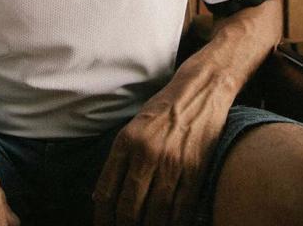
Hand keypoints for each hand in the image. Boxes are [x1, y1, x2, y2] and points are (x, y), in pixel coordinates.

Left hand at [92, 85, 228, 225]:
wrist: (200, 90)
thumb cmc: (165, 108)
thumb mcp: (134, 126)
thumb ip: (120, 158)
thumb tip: (102, 196)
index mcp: (127, 141)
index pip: (107, 190)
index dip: (103, 217)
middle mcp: (146, 153)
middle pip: (129, 208)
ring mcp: (172, 163)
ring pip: (156, 214)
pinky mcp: (196, 170)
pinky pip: (181, 209)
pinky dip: (174, 224)